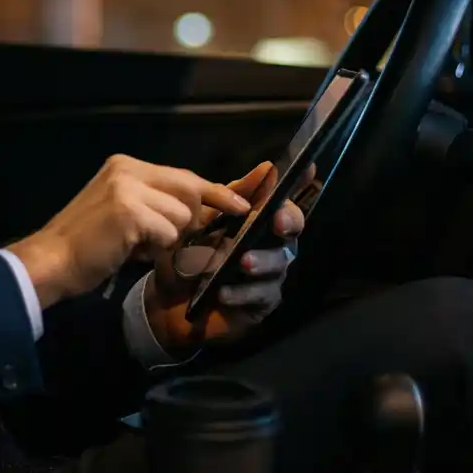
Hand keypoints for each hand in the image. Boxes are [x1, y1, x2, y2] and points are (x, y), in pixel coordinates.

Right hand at [9, 155, 251, 308]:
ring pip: (181, 216)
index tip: (243, 204)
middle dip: (194, 220)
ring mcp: (127, 187)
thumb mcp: (126, 216)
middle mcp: (128, 168)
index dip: (216, 192)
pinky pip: (167, 233)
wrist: (50, 261)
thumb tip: (204, 214)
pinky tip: (130, 251)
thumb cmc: (89, 247)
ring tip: (135, 246)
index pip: (184, 176)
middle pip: (190, 189)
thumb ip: (159, 208)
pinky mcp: (128, 210)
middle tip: (168, 240)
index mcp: (127, 166)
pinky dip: (155, 249)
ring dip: (167, 240)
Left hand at [145, 161, 305, 356]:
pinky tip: (223, 292)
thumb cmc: (188, 251)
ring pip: (278, 266)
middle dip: (287, 224)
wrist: (165, 296)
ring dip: (262, 262)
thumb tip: (267, 167)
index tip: (307, 171)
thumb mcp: (203, 218)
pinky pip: (260, 298)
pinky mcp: (259, 305)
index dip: (300, 185)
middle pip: (291, 232)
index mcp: (260, 222)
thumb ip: (232, 194)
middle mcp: (271, 247)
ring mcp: (269, 277)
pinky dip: (242, 293)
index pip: (285, 200)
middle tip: (276, 222)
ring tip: (243, 263)